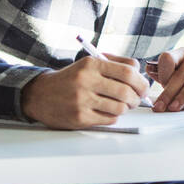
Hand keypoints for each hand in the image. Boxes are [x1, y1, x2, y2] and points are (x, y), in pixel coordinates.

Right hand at [19, 53, 148, 129]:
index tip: (143, 87)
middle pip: (126, 91)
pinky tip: (107, 111)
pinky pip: (109, 119)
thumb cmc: (70, 79)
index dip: (141, 81)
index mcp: (91, 64)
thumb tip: (139, 71)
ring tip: (122, 105)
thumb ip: (115, 63)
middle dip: (137, 98)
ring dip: (126, 108)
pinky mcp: (79, 117)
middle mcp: (86, 81)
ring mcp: (82, 100)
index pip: (127, 72)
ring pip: (120, 107)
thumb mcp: (89, 63)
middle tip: (137, 99)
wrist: (40, 95)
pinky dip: (114, 116)